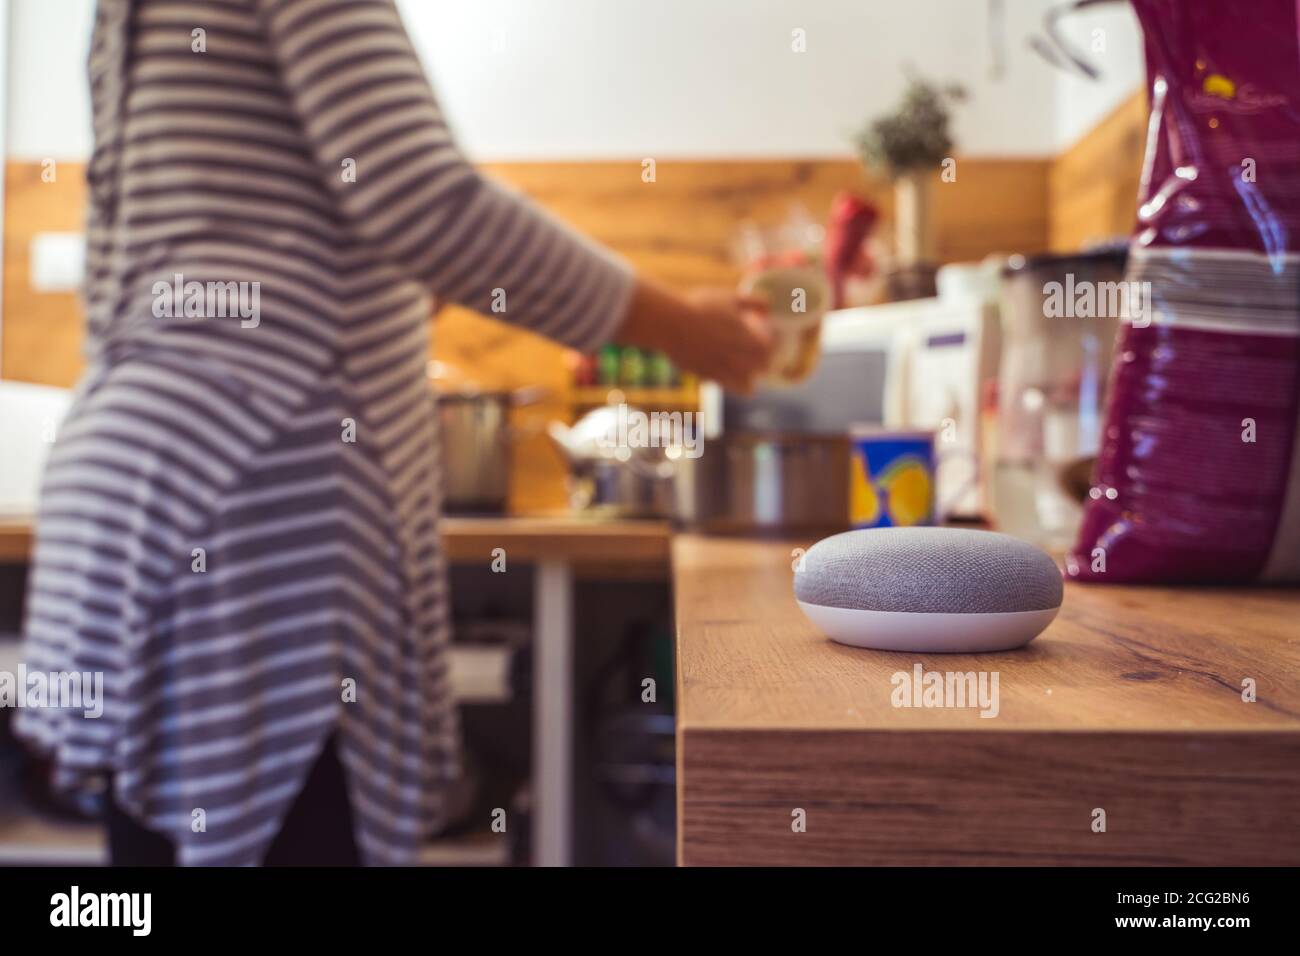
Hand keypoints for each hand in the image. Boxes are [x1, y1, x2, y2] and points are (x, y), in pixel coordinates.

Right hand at [618, 278, 773, 394]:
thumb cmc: (700, 307)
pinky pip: (727, 385)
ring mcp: (722, 368)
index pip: (769, 350)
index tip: (769, 343)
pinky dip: (733, 384)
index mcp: (745, 337)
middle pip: (760, 368)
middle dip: (763, 364)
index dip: (772, 347)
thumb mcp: (729, 298)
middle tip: (762, 361)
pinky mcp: (706, 375)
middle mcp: (737, 357)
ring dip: (750, 379)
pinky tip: (730, 378)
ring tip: (749, 377)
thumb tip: (768, 307)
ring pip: (746, 384)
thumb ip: (753, 302)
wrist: (670, 323)